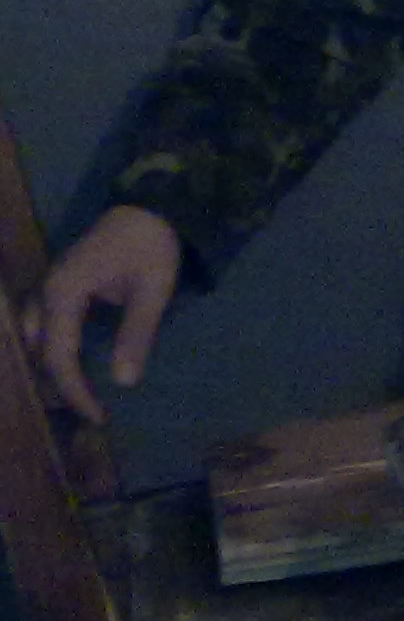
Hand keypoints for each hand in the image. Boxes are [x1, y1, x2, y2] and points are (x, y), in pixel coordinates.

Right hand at [22, 205, 181, 423]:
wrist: (151, 204)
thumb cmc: (152, 245)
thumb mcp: (153, 291)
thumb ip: (137, 334)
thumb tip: (124, 382)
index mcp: (63, 293)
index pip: (59, 357)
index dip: (75, 391)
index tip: (98, 416)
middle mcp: (45, 291)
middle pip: (39, 351)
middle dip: (60, 383)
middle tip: (93, 407)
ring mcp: (48, 285)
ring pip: (34, 337)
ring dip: (53, 364)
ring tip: (83, 390)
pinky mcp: (59, 283)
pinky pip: (43, 323)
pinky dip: (55, 346)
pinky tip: (77, 361)